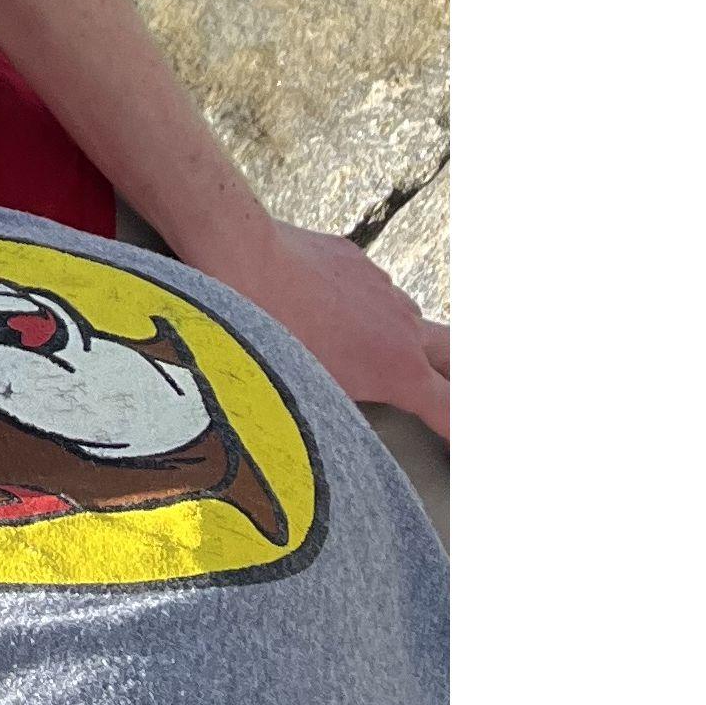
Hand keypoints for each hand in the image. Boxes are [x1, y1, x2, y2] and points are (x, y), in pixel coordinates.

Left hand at [200, 219, 449, 438]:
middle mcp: (403, 325)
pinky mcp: (353, 259)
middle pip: (455, 355)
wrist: (242, 259)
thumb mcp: (310, 395)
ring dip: (399, 336)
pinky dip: (360, 304)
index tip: (462, 445)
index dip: (462, 432)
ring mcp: (381, 287)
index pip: (453, 411)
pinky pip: (370, 288)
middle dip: (458, 375)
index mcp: (399, 369)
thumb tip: (347, 426)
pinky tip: (325, 310)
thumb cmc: (268, 332)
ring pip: (407, 317)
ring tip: (362, 350)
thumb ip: (346, 412)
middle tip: (449, 392)